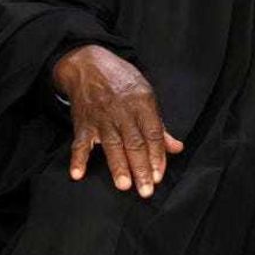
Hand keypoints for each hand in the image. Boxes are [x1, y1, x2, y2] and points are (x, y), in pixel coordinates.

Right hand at [52, 45, 183, 197]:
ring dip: (118, 166)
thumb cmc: (123, 81)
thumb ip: (159, 125)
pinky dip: (78, 158)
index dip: (157, 156)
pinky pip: (80, 143)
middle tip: (146, 190)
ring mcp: (101, 118)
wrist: (89, 64)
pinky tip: (77, 174)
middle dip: (141, 168)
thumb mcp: (147, 95)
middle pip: (134, 143)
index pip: (152, 134)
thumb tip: (176, 148)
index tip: (159, 176)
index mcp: (142, 104)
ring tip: (124, 185)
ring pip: (111, 145)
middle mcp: (122, 112)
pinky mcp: (82, 122)